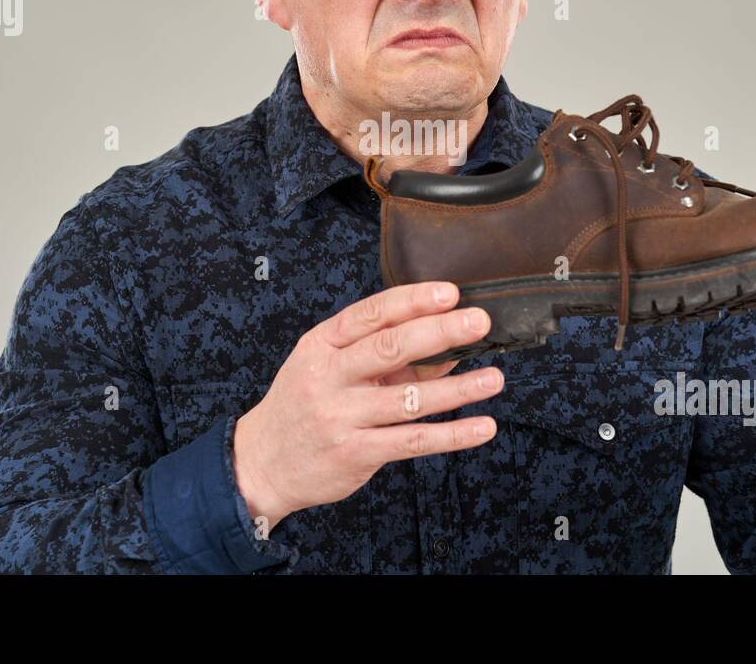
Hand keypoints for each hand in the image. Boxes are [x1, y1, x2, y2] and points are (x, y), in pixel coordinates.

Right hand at [231, 282, 502, 534]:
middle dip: (439, 331)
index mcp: (321, 345)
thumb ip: (382, 355)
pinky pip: (412, 441)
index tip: (450, 293)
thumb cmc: (304, 405)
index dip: (412, 301)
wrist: (261, 463)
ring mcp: (340, 416)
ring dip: (457, 389)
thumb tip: (446, 343)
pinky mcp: (355, 453)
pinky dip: (452, 435)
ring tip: (494, 378)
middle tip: (479, 322)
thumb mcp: (328, 367)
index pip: (370, 314)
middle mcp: (328, 376)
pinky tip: (482, 427)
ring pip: (408, 398)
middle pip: (390, 348)